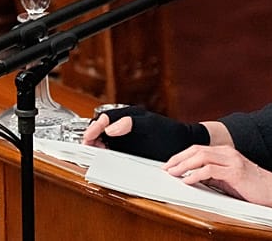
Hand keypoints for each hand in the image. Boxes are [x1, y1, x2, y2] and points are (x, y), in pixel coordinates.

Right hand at [81, 105, 209, 160]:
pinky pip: (111, 147)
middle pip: (101, 127)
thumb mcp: (150, 126)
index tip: (90, 137)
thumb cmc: (169, 132)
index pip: (105, 117)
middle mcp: (125, 123)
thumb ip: (130, 124)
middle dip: (92, 135)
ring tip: (96, 152)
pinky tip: (104, 156)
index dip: (95, 127)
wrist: (182, 143)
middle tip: (89, 146)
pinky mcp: (128, 147)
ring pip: (103, 137)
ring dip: (97, 144)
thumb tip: (110, 128)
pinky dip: (104, 151)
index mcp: (129, 114)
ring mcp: (125, 135)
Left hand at [163, 145, 271, 208]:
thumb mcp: (230, 178)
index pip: (198, 149)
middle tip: (166, 168)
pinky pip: (210, 170)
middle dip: (178, 159)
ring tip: (172, 173)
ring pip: (201, 157)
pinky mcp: (235, 172)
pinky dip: (195, 175)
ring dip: (183, 165)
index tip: (170, 164)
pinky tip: (187, 180)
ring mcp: (232, 161)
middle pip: (196, 150)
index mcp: (226, 152)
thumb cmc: (254, 186)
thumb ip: (214, 175)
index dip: (182, 155)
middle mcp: (228, 153)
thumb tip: (194, 177)